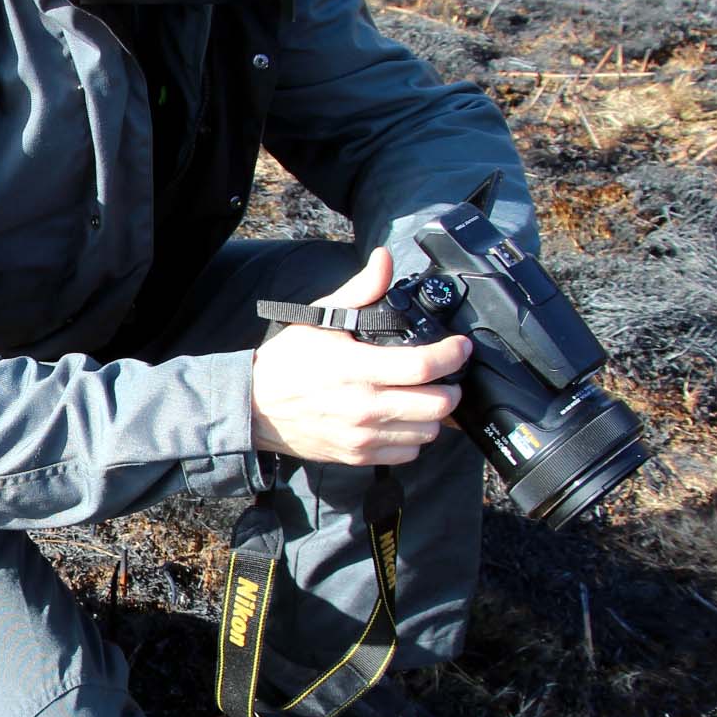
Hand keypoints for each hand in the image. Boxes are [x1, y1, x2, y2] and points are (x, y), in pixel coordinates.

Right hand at [248, 246, 472, 465]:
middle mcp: (364, 406)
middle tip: (446, 375)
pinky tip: (403, 420)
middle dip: (452, 386)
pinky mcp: (358, 456)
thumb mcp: (320, 319)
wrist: (256, 408)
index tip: (460, 347)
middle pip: (438, 405)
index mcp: (356, 368)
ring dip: (434, 414)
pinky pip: (408, 454)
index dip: (452, 355)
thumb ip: (360, 290)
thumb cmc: (287, 363)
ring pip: (428, 432)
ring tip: (425, 397)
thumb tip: (383, 260)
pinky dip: (414, 437)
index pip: (424, 366)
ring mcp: (362, 436)